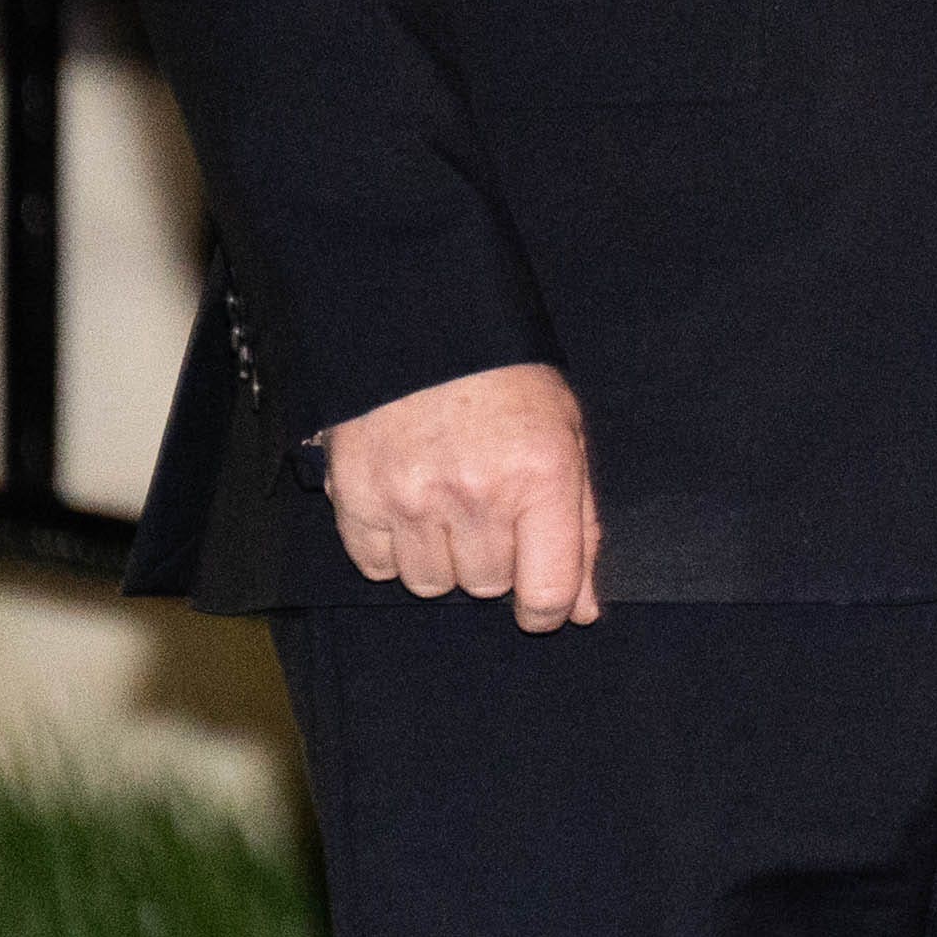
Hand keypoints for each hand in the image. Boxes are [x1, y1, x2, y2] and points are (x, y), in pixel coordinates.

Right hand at [322, 361, 604, 630]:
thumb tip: (580, 612)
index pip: (546, 593)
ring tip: (446, 501)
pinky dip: (392, 548)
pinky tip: (406, 503)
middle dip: (494, 560)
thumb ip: (579, 526)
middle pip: (486, 587)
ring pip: (430, 584)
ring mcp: (411, 496)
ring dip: (442, 557)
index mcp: (540, 476)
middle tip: (489, 508)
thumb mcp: (565, 438)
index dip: (546, 608)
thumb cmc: (508, 382)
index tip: (540, 598)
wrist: (423, 324)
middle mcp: (475, 493)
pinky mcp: (356, 496)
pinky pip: (376, 566)